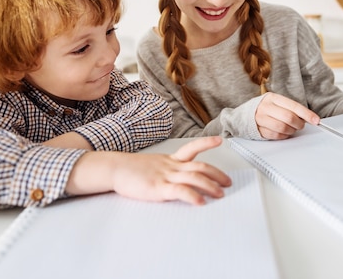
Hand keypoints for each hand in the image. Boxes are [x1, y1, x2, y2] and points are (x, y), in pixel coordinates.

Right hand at [68, 136, 231, 204]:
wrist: (114, 168)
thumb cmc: (131, 169)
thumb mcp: (152, 165)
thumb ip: (166, 171)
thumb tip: (177, 179)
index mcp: (170, 160)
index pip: (192, 148)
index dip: (207, 143)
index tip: (219, 140)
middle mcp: (171, 166)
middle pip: (200, 166)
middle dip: (217, 174)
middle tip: (228, 182)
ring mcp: (165, 176)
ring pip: (194, 177)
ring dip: (210, 186)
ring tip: (220, 194)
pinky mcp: (158, 188)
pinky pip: (180, 191)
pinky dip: (193, 196)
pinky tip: (201, 202)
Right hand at [255, 92, 319, 139]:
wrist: (245, 113)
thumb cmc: (266, 108)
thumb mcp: (278, 102)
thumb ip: (291, 108)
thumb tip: (309, 117)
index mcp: (272, 98)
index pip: (293, 106)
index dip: (306, 114)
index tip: (316, 120)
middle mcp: (265, 107)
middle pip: (289, 118)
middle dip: (299, 124)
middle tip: (300, 125)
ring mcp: (260, 119)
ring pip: (283, 128)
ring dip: (291, 130)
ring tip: (291, 128)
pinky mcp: (259, 130)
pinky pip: (276, 136)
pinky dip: (283, 136)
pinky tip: (283, 132)